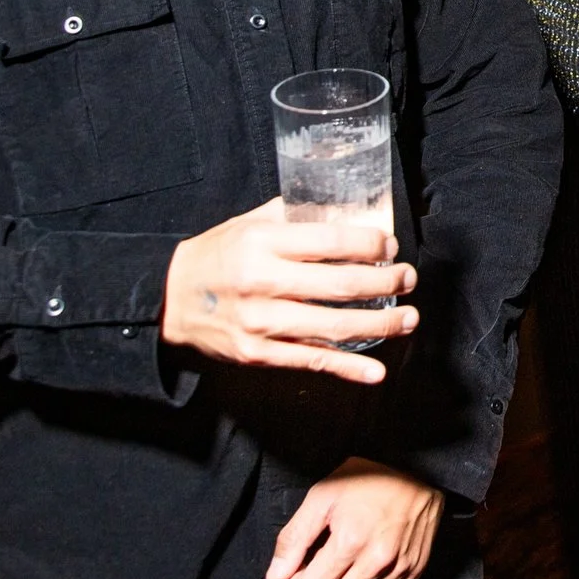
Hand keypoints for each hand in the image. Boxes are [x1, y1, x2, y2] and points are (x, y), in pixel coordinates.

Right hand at [161, 200, 417, 381]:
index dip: (370, 245)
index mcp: (262, 243)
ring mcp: (262, 323)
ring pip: (334, 327)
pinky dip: (348, 369)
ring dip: (381, 325)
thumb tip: (344, 207)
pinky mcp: (259, 354)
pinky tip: (376, 372)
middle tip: (408, 279)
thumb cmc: (216, 256)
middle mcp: (263, 282)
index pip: (331, 242)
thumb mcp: (248, 224)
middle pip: (341, 285)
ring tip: (409, 319)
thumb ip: (292, 216)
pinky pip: (312, 361)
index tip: (390, 247)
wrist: (169, 300)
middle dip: (386, 282)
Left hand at [267, 458, 445, 578]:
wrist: (420, 473)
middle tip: (316, 572)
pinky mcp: (414, 574)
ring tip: (337, 576)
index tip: (299, 567)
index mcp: (350, 541)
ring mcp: (398, 571)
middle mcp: (377, 562)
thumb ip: (294, 538)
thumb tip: (274, 578)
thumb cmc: (366, 480)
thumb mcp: (322, 496)